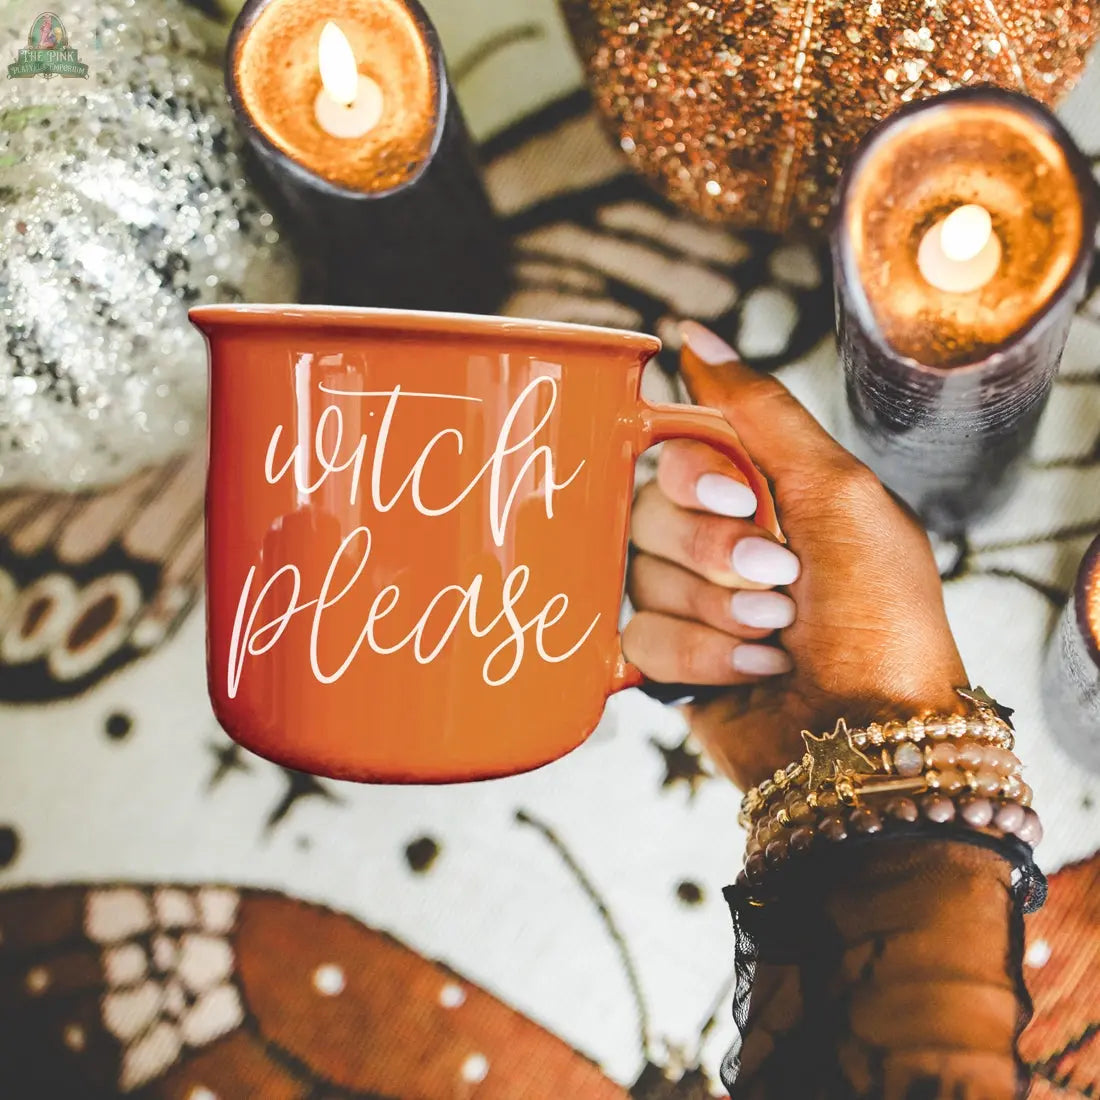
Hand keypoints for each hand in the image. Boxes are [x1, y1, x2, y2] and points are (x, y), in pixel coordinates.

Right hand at [623, 322, 968, 790]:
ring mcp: (693, 602)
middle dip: (715, 551)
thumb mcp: (841, 493)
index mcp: (763, 493)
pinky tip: (757, 672)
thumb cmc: (879, 612)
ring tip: (778, 636)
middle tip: (779, 579)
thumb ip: (761, 411)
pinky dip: (703, 657)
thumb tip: (691, 334)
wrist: (873, 735)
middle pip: (649, 512)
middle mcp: (720, 541)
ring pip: (642, 576)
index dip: (694, 474)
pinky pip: (640, 635)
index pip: (677, 452)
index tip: (740, 496)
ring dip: (719, 610)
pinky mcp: (671, 661)